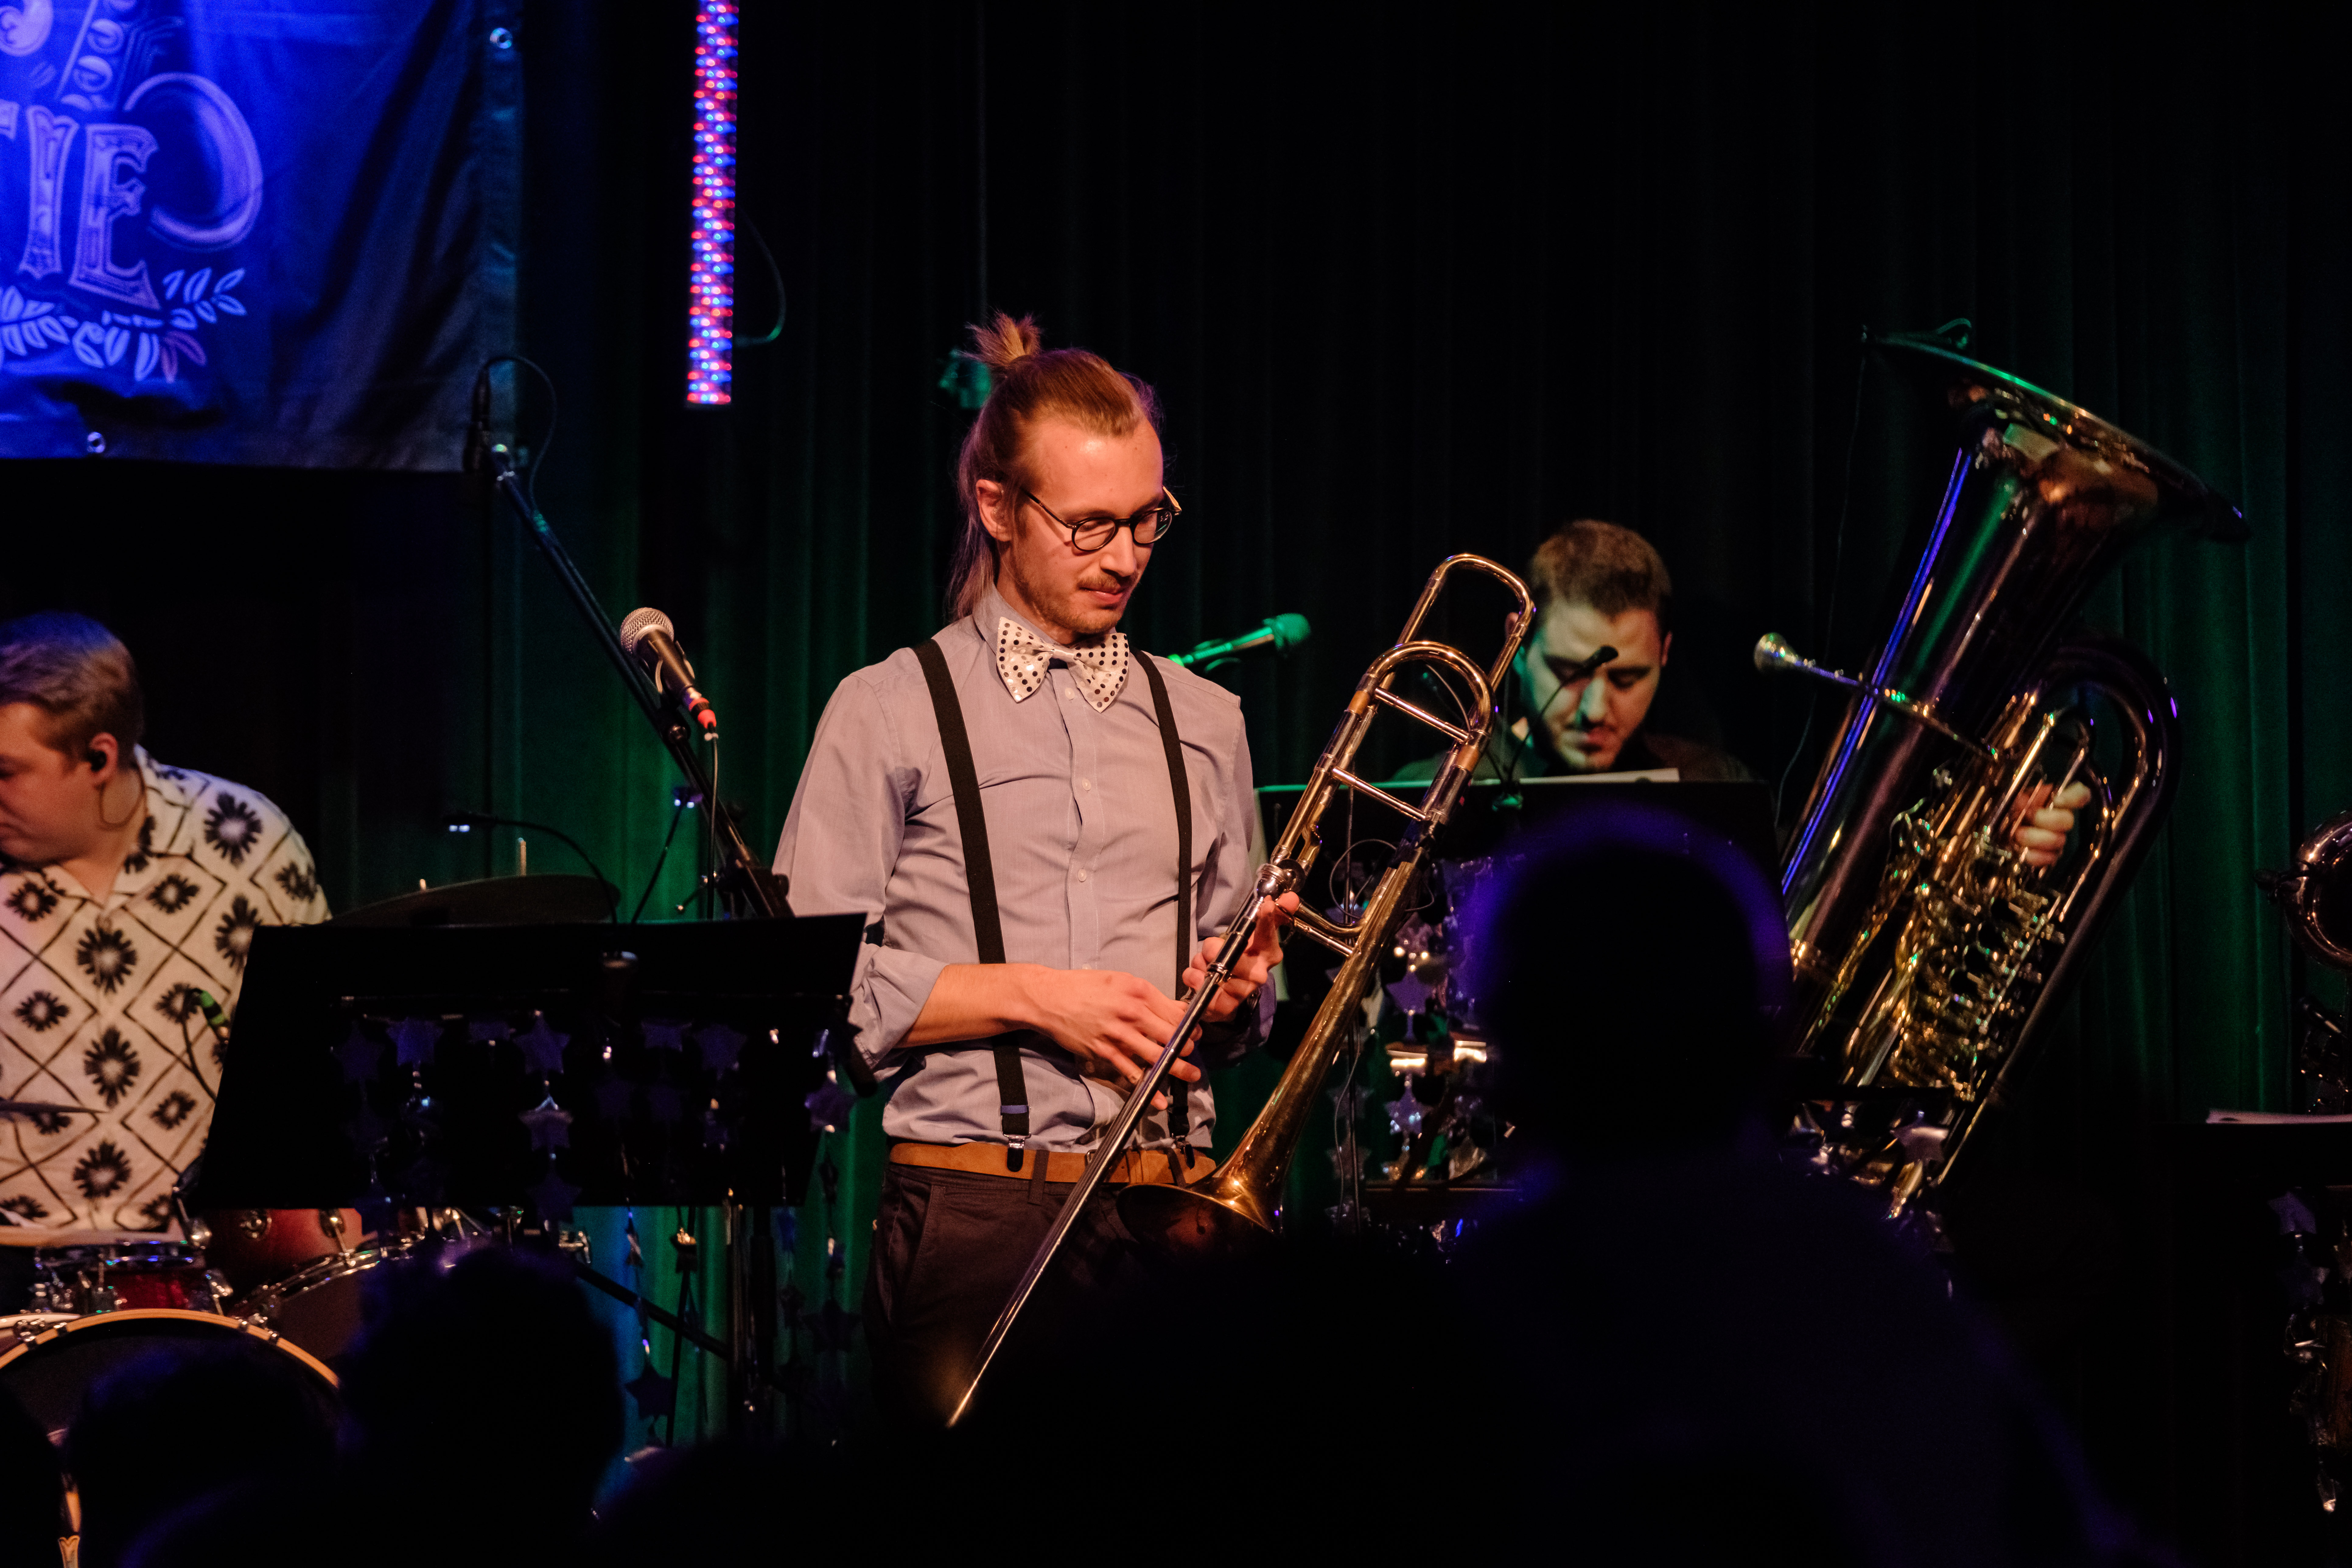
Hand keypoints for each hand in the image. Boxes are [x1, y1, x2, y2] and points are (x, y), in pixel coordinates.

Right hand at [1021, 967, 1196, 1109]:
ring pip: (1157, 1055)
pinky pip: (1131, 1073)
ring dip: (1177, 1068)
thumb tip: (1171, 1008)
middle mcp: (1132, 1012)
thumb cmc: (1083, 987)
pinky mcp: (1104, 1052)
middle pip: (1171, 1034)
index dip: (1189, 1025)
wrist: (1049, 997)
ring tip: (1191, 1074)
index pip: (1174, 1012)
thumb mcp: (1119, 980)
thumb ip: (1145, 995)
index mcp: (1138, 991)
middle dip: (1187, 1046)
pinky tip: (1159, 1099)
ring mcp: (1119, 1034)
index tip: (1194, 1032)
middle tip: (1191, 1052)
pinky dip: (1148, 1088)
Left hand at [1183, 893, 1298, 1024]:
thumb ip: (1271, 916)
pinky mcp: (1223, 1007)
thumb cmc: (1241, 961)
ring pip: (1214, 969)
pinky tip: (1198, 976)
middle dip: (1215, 948)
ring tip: (1205, 964)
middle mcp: (1259, 975)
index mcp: (1269, 955)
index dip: (1266, 920)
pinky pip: (1199, 984)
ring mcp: (1241, 992)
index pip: (1269, 934)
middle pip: (1233, 954)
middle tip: (1211, 949)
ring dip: (1202, 963)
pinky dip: (1193, 976)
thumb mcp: (1253, 937)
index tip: (1265, 905)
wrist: (1228, 996)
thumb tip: (1291, 896)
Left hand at [2012, 780, 2092, 868]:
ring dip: (2035, 838)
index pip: (2080, 794)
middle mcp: (2060, 818)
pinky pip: (2050, 858)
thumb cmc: (2008, 812)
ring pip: (2059, 840)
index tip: (2058, 800)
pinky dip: (2035, 855)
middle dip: (2046, 820)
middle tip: (2028, 817)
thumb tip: (2024, 803)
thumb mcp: (2011, 799)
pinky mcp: (2049, 855)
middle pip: (2068, 820)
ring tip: (2017, 834)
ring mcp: (2057, 838)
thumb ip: (2020, 797)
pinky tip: (2023, 851)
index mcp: (2053, 799)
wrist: (1999, 832)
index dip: (2075, 797)